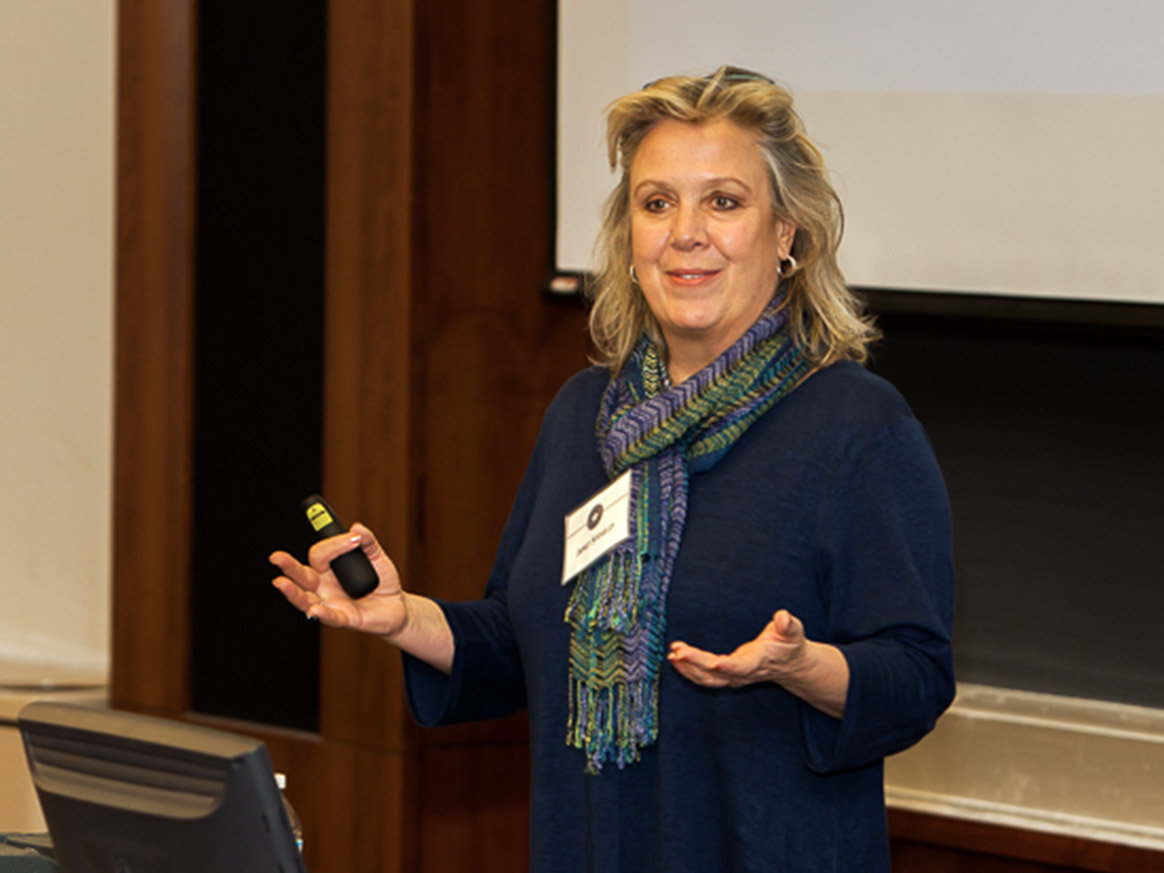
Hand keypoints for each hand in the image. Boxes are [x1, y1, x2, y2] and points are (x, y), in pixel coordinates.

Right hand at [269, 523, 407, 636]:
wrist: (397, 606)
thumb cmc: (382, 581)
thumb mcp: (378, 557)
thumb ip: (368, 542)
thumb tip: (356, 527)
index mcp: (328, 569)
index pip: (320, 554)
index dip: (333, 544)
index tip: (352, 538)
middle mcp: (324, 586)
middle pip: (302, 576)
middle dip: (288, 566)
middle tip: (276, 557)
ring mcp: (331, 603)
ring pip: (305, 598)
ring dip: (292, 592)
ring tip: (280, 583)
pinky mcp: (344, 618)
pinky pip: (330, 617)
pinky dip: (322, 613)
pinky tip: (314, 609)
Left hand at [667, 609, 807, 688]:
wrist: (790, 665)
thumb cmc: (790, 644)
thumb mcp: (794, 631)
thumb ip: (788, 625)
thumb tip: (783, 616)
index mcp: (759, 662)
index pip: (742, 667)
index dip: (728, 667)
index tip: (714, 663)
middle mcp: (744, 673)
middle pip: (717, 674)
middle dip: (696, 663)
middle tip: (678, 652)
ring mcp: (734, 677)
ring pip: (708, 680)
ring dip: (689, 669)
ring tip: (673, 655)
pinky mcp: (727, 677)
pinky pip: (705, 679)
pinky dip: (689, 671)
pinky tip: (676, 660)